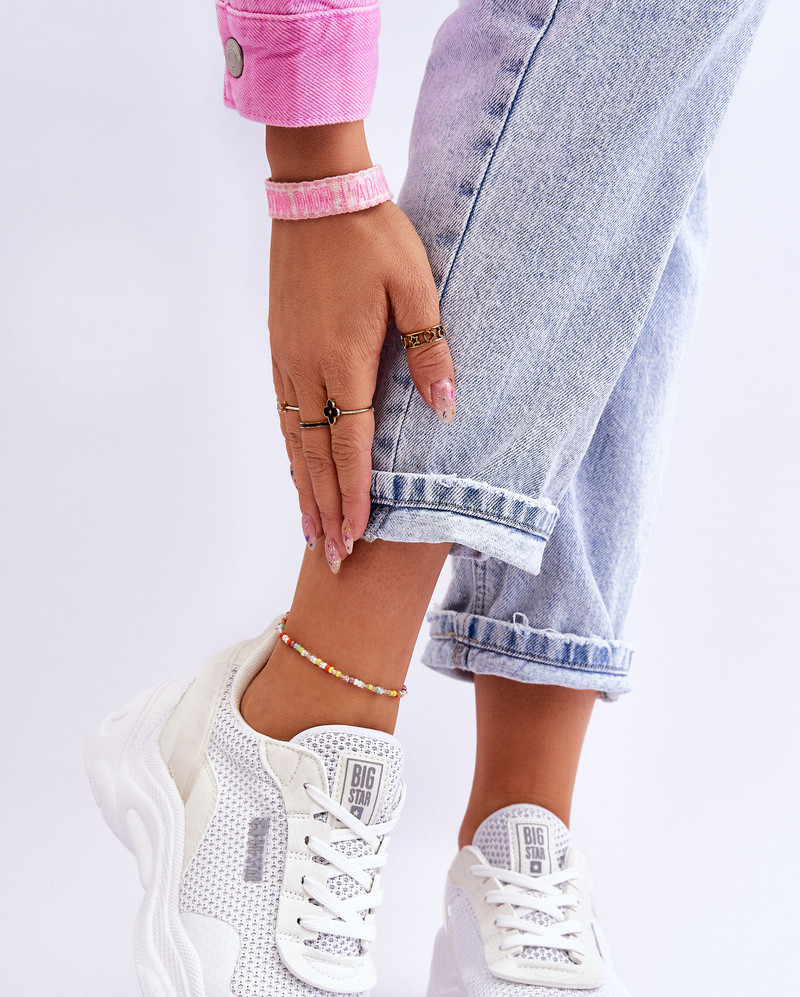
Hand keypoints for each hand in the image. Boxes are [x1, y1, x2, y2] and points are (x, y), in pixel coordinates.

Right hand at [269, 199, 454, 572]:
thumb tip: (447, 412)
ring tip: (310, 530)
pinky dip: (293, 453)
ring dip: (303, 489)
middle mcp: (309, 370)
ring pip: (295, 441)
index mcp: (345, 360)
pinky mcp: (280, 349)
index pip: (350, 446)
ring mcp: (288, 362)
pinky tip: (297, 470)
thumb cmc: (373, 238)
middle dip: (326, 509)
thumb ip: (431, 352)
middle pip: (316, 457)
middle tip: (332, 556)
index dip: (354, 495)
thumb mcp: (416, 288)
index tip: (356, 536)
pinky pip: (285, 414)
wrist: (316, 195)